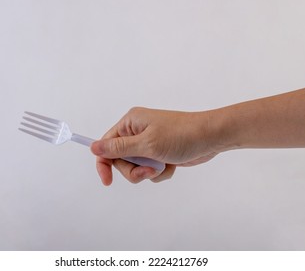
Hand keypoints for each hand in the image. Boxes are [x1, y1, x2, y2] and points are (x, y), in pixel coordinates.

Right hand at [90, 107, 221, 184]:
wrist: (211, 138)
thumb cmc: (180, 135)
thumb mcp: (147, 144)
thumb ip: (119, 148)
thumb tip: (93, 147)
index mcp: (130, 123)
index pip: (107, 144)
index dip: (104, 163)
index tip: (107, 181)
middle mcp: (137, 131)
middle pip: (121, 160)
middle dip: (134, 170)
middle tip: (148, 171)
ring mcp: (149, 143)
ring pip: (136, 168)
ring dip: (148, 172)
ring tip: (162, 166)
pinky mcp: (159, 153)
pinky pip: (150, 170)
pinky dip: (159, 172)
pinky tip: (171, 165)